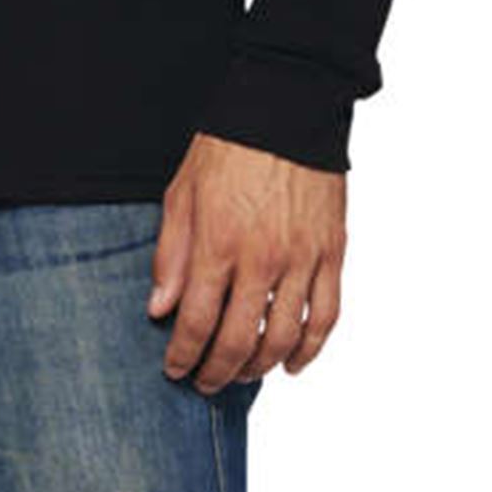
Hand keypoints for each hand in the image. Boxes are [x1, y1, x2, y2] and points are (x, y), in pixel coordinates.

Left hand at [149, 134, 346, 393]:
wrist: (285, 108)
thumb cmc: (227, 146)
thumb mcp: (181, 191)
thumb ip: (171, 253)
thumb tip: (159, 307)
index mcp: (218, 242)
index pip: (197, 321)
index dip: (183, 354)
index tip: (174, 367)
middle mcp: (262, 259)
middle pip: (238, 340)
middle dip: (216, 372)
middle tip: (203, 382)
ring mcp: (302, 259)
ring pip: (283, 337)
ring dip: (259, 366)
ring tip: (240, 373)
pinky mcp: (332, 253)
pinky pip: (325, 316)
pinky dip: (310, 349)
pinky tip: (292, 363)